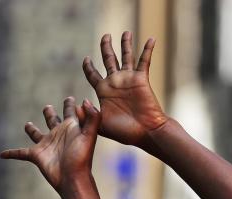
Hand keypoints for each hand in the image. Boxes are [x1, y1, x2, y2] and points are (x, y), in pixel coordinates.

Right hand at [0, 97, 100, 191]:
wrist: (73, 178)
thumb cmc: (82, 158)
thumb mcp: (89, 135)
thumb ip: (92, 117)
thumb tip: (86, 100)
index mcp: (71, 127)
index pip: (70, 112)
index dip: (70, 105)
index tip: (69, 99)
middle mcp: (58, 134)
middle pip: (52, 120)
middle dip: (49, 113)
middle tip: (47, 106)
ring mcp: (46, 145)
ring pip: (36, 134)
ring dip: (31, 129)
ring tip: (27, 124)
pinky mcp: (37, 155)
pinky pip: (20, 153)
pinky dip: (11, 153)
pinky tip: (2, 155)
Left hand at [82, 32, 166, 147]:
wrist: (145, 132)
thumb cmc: (124, 131)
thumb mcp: (100, 125)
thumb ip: (88, 115)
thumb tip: (81, 101)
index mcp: (103, 91)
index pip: (93, 74)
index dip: (88, 66)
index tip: (86, 59)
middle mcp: (115, 82)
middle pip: (109, 59)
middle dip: (106, 47)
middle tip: (106, 36)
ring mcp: (128, 79)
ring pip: (126, 56)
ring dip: (126, 44)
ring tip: (125, 32)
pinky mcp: (141, 78)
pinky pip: (144, 60)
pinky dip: (147, 49)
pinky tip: (150, 38)